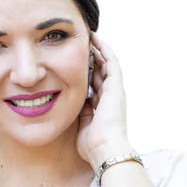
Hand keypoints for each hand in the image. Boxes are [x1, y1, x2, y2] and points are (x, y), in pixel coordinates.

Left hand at [76, 32, 130, 167]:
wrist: (105, 148)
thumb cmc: (92, 145)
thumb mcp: (81, 128)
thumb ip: (78, 116)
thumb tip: (69, 106)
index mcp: (100, 109)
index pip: (92, 88)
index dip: (84, 76)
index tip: (72, 67)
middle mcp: (109, 98)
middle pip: (99, 75)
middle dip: (90, 61)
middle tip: (78, 47)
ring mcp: (114, 91)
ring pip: (105, 66)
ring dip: (97, 51)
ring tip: (88, 38)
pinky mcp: (116, 86)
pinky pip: (110, 62)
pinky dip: (103, 50)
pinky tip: (95, 39)